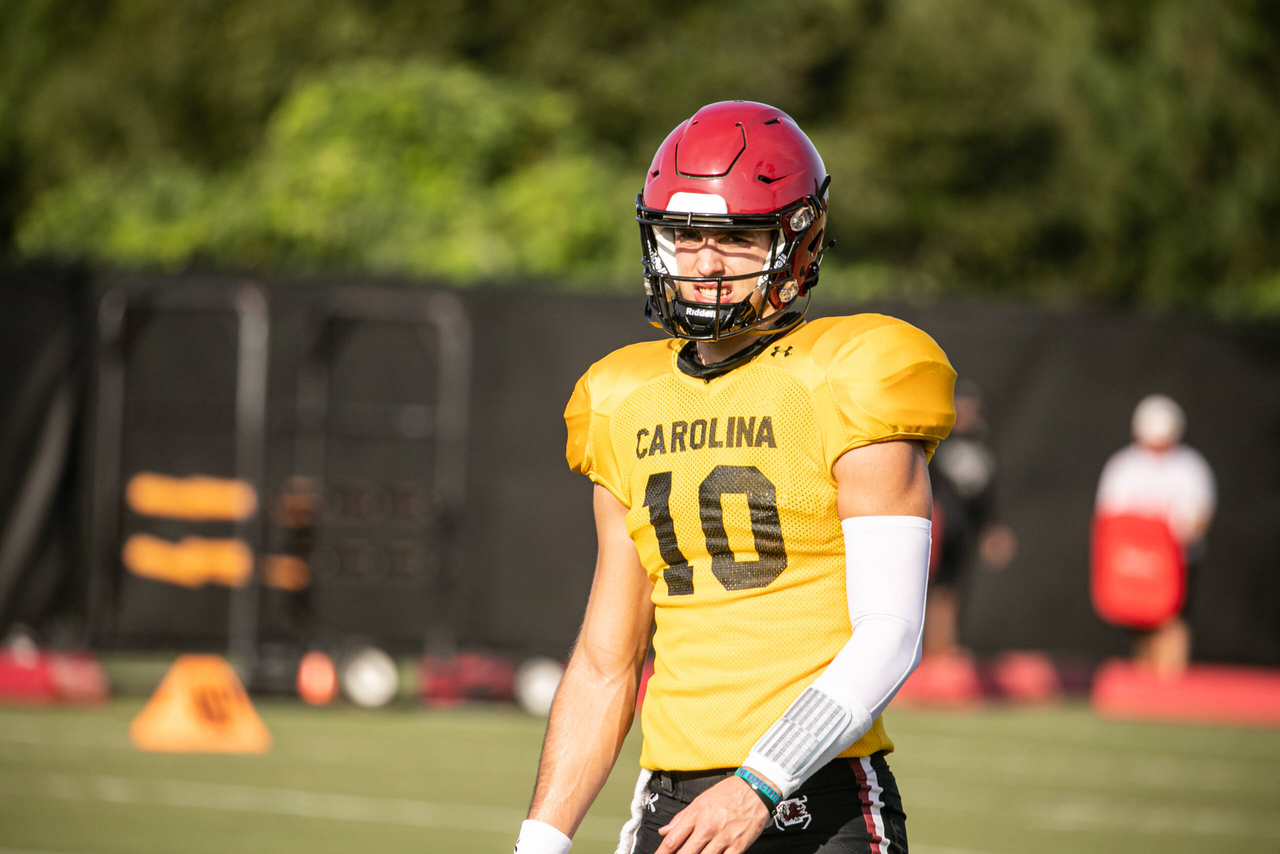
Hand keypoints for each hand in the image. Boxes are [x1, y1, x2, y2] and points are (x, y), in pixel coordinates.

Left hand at [656, 774, 771, 852]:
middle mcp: (707, 827)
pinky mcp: (738, 846)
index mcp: (696, 815)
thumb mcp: (700, 800)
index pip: (673, 840)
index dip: (662, 852)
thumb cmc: (728, 793)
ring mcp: (723, 838)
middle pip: (685, 853)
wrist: (756, 789)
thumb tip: (664, 831)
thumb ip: (681, 818)